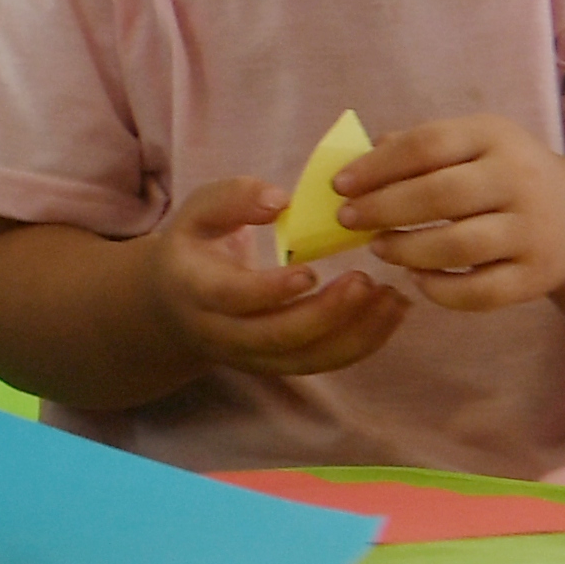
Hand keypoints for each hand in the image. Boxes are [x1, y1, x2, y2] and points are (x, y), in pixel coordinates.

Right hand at [143, 177, 408, 380]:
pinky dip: (364, 342)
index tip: (311, 270)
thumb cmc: (194, 247)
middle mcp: (221, 332)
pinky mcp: (278, 365)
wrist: (172, 306)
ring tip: (392, 297)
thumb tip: (279, 199)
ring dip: (355, 334)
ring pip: (306, 360)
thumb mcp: (198, 211)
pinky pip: (323, 363)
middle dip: (326, 314)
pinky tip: (391, 311)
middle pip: (276, 337)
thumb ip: (232, 198)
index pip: (233, 298)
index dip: (272, 290)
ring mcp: (251, 356)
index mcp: (196, 289)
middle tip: (365, 279)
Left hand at [333, 115, 564, 312]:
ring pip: (459, 246)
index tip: (339, 186)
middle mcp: (519, 179)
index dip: (377, 166)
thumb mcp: (471, 146)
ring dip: (407, 250)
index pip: (429, 145)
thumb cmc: (503, 176)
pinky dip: (441, 289)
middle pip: (441, 195)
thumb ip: (416, 148)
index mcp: (495, 136)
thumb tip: (354, 162)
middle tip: (348, 220)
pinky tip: (417, 279)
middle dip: (384, 208)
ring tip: (379, 248)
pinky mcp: (537, 276)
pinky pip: (480, 291)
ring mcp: (532, 230)